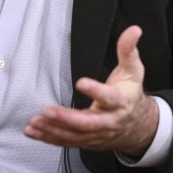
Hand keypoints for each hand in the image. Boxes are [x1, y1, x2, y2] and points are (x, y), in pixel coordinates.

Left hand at [24, 25, 157, 156]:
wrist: (138, 126)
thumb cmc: (130, 94)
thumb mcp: (133, 70)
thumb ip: (128, 50)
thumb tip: (134, 30)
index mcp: (120, 102)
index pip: (109, 97)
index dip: (96, 90)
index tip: (80, 82)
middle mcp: (108, 121)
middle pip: (88, 123)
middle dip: (66, 119)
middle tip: (47, 111)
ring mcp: (97, 134)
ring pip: (74, 135)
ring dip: (53, 129)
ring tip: (36, 122)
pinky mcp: (86, 141)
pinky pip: (66, 142)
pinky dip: (48, 138)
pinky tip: (33, 132)